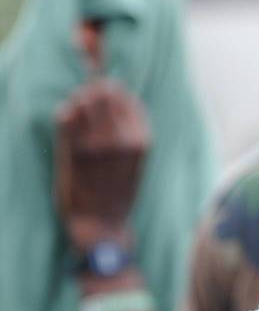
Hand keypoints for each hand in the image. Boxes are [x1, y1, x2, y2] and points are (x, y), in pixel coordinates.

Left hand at [56, 80, 150, 252]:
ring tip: (78, 116)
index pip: (127, 98)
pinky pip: (65, 116)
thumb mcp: (136, 158)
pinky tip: (68, 125)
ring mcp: (97, 144)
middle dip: (94, 93)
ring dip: (78, 103)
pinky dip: (64, 115)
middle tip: (87, 103)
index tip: (105, 99)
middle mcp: (123, 139)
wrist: (102, 224)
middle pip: (104, 92)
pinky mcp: (73, 150)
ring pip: (83, 100)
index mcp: (142, 141)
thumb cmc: (118, 190)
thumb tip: (116, 86)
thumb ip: (129, 127)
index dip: (114, 93)